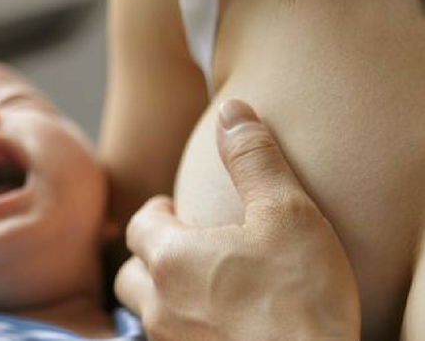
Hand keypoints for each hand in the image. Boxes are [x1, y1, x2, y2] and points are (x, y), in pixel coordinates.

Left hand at [115, 100, 360, 340]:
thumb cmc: (300, 297)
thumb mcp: (286, 213)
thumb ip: (254, 159)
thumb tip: (232, 112)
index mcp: (171, 258)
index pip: (141, 225)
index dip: (157, 213)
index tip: (175, 210)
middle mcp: (160, 305)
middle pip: (130, 272)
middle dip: (148, 254)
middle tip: (180, 245)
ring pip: (146, 312)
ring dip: (160, 293)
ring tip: (196, 284)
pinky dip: (180, 326)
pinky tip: (213, 322)